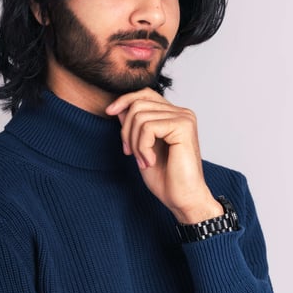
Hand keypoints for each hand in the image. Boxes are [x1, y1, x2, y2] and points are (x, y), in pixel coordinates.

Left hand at [106, 88, 222, 223]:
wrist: (183, 199)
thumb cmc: (166, 179)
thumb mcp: (141, 149)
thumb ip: (134, 128)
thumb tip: (119, 108)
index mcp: (173, 116)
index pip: (145, 94)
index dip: (125, 100)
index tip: (109, 112)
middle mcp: (181, 113)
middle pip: (138, 103)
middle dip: (126, 130)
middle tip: (130, 154)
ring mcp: (184, 118)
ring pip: (140, 116)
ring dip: (135, 143)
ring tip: (143, 161)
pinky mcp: (183, 126)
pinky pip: (148, 127)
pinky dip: (142, 147)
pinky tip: (150, 162)